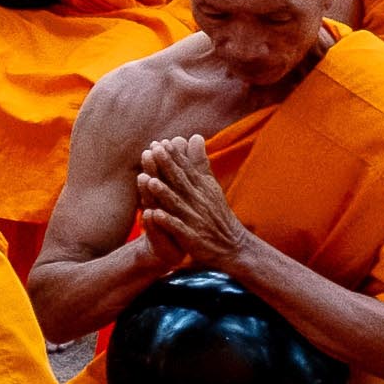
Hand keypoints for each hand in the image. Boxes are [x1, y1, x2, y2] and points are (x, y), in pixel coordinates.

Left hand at [130, 135, 259, 281]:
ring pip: (177, 204)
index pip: (187, 169)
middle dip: (167, 167)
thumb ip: (200, 162)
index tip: (161, 142)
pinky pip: (178, 229)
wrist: (233, 247)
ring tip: (150, 181)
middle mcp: (199, 201)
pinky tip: (155, 215)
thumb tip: (195, 136)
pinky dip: (167, 222)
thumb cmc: (216, 214)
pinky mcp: (192, 238)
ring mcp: (195, 220)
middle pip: (181, 182)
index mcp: (202, 188)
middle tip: (154, 151)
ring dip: (164, 193)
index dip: (174, 156)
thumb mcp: (211, 186)